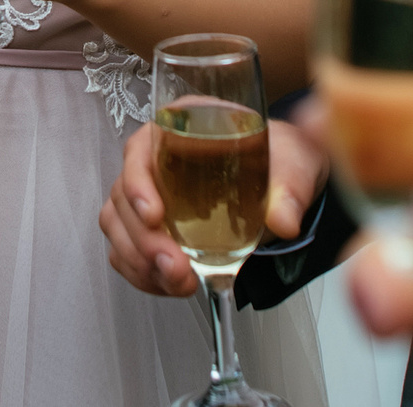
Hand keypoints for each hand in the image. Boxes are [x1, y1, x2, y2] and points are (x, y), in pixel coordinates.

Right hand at [102, 118, 326, 297]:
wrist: (283, 183)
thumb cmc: (279, 160)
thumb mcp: (294, 165)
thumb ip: (289, 190)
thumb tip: (283, 221)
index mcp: (179, 128)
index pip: (139, 150)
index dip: (138, 184)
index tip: (154, 216)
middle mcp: (154, 157)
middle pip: (124, 196)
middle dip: (144, 239)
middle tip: (176, 267)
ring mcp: (147, 193)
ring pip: (119, 226)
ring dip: (141, 260)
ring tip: (179, 282)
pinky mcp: (150, 226)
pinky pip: (127, 250)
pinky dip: (142, 272)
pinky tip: (170, 284)